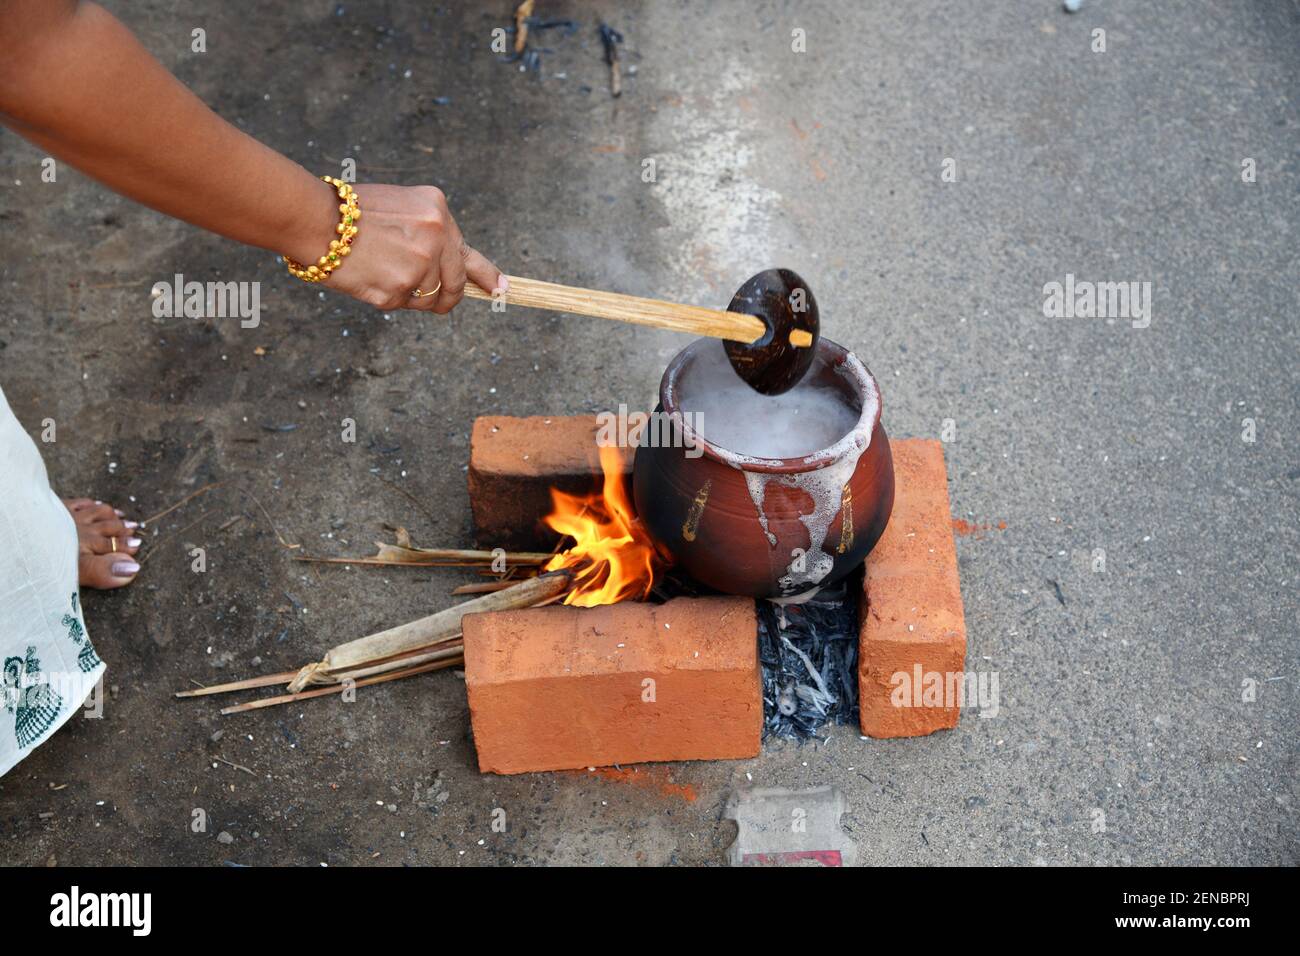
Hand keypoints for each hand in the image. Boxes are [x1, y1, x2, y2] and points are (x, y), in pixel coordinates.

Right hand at [306, 183, 506, 313]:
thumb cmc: (350, 212)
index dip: (487, 275)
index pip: (468, 251)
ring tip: (383, 274)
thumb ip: (428, 233)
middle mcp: (437, 237)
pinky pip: (404, 304)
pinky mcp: (400, 289)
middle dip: (447, 297)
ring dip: (411, 296)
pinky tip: (371, 278)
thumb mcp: (400, 207)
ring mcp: (420, 265)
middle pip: (455, 284)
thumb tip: (448, 268)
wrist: (315, 219)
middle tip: (438, 303)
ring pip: (429, 299)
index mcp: (437, 211)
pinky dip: (389, 298)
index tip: (501, 289)